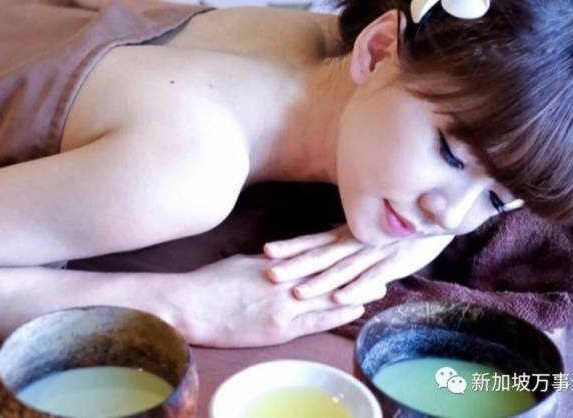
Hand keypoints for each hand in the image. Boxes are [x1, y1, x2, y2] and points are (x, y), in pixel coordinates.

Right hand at [167, 254, 368, 347]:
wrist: (190, 304)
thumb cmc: (210, 283)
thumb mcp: (243, 265)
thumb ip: (268, 264)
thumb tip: (281, 261)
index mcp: (276, 264)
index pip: (314, 256)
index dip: (339, 253)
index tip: (358, 245)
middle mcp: (284, 280)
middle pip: (328, 273)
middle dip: (355, 268)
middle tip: (382, 262)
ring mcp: (283, 304)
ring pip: (328, 295)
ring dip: (355, 290)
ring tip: (380, 285)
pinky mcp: (279, 327)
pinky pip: (315, 320)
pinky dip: (337, 312)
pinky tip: (356, 308)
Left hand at [263, 226, 453, 304]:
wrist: (435, 216)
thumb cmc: (396, 225)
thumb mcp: (365, 228)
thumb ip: (344, 238)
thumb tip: (318, 246)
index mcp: (346, 233)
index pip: (313, 240)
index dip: (290, 246)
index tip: (265, 251)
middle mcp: (355, 241)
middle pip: (320, 255)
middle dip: (294, 266)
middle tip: (269, 274)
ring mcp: (374, 252)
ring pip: (342, 269)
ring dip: (320, 282)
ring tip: (298, 293)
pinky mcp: (394, 262)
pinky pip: (372, 277)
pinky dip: (356, 288)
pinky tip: (340, 298)